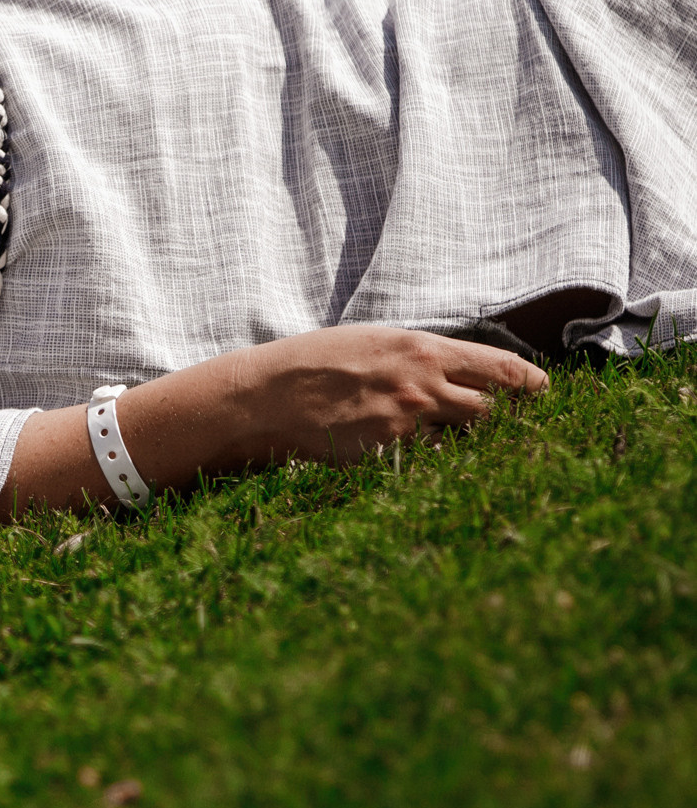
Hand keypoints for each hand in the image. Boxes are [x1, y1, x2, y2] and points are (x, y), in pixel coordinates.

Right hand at [210, 324, 547, 465]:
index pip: (503, 370)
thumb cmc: (315, 363)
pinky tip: (406, 457)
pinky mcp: (387, 458)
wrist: (264, 397)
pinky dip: (425, 464)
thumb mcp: (374, 342)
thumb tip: (463, 372)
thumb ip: (422, 356)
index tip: (544, 393)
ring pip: (463, 444)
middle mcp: (424, 387)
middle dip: (497, 421)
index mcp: (423, 350)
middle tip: (494, 427)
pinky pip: (426, 466)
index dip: (531, 385)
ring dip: (458, 445)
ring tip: (440, 443)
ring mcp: (407, 426)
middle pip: (494, 413)